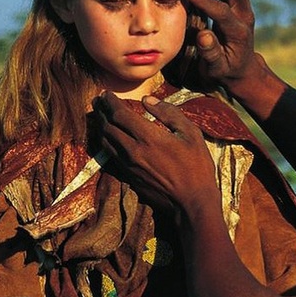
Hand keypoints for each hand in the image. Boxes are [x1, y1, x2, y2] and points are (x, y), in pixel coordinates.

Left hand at [93, 93, 219, 212]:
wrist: (192, 203)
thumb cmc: (197, 167)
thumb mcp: (191, 134)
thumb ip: (169, 113)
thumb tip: (147, 100)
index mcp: (148, 137)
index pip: (119, 114)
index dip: (110, 102)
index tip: (107, 93)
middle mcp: (133, 150)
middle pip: (107, 126)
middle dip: (101, 111)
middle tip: (98, 101)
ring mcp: (128, 166)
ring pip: (105, 142)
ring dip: (100, 126)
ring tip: (99, 116)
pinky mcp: (129, 177)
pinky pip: (110, 157)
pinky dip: (105, 143)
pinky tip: (107, 139)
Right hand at [187, 0, 260, 89]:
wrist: (242, 70)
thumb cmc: (225, 71)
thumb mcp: (216, 69)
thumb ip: (210, 53)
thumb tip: (203, 35)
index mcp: (237, 34)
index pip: (223, 12)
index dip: (206, 1)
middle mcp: (244, 18)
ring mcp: (244, 10)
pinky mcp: (240, 5)